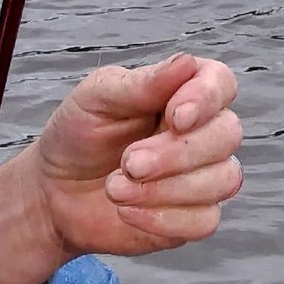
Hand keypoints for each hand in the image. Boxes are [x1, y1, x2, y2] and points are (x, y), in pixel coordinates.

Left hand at [0, 55, 242, 283]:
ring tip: (114, 189)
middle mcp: (205, 131)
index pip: (222, 83)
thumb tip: (186, 62)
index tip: (175, 118)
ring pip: (223, 180)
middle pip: (228, 134)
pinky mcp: (197, 216)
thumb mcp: (97, 98)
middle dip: (175, 154)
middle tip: (128, 162)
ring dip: (164, 190)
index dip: (207, 99)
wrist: (55, 192)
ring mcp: (206, 175)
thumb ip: (143, 83)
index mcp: (186, 91)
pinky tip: (128, 211)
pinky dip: (162, 219)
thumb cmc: (80, 134)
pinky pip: (205, 221)